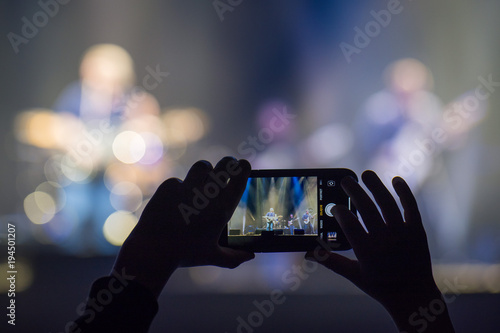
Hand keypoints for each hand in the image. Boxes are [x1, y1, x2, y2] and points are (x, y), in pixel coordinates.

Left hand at [113, 157, 254, 297]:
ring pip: (202, 166)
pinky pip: (178, 180)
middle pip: (225, 164)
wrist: (153, 251)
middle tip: (228, 164)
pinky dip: (179, 187)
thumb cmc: (185, 255)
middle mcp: (207, 195)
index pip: (240, 177)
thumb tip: (250, 256)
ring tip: (203, 177)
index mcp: (222, 209)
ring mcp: (187, 188)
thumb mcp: (212, 257)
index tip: (244, 165)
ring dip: (205, 170)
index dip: (244, 167)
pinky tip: (175, 200)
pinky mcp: (168, 186)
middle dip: (228, 162)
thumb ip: (233, 257)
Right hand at [306, 171, 453, 331]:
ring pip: (388, 204)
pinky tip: (396, 180)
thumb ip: (330, 261)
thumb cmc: (380, 286)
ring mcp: (403, 234)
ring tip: (365, 174)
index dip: (339, 212)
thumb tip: (307, 253)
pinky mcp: (417, 231)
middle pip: (367, 209)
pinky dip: (404, 192)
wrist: (414, 296)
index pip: (349, 225)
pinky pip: (411, 207)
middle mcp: (385, 241)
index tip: (334, 206)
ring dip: (376, 186)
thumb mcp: (353, 275)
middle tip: (345, 181)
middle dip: (354, 192)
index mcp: (367, 252)